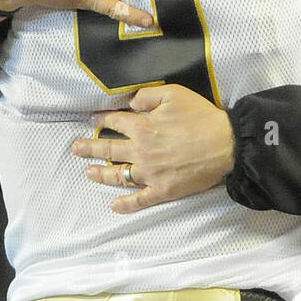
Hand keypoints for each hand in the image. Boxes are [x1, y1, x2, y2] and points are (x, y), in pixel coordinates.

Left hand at [71, 85, 234, 212]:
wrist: (224, 144)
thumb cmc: (201, 117)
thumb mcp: (175, 94)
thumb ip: (148, 96)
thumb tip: (131, 102)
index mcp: (142, 127)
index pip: (115, 122)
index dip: (102, 119)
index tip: (92, 120)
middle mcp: (140, 151)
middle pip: (109, 148)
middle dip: (90, 147)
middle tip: (76, 148)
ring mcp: (150, 173)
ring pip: (118, 175)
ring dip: (101, 174)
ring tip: (88, 172)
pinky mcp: (162, 190)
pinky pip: (139, 200)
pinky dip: (126, 205)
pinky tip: (114, 206)